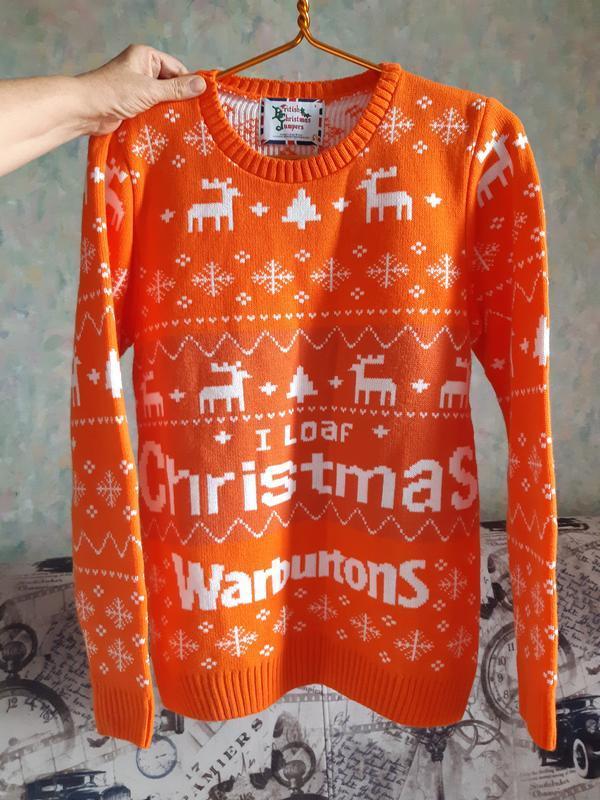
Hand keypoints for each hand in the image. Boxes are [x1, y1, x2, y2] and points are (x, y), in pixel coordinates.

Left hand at [75, 44, 206, 135]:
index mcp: (146, 57)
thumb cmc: (114, 93)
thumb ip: (176, 89)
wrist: (85, 110)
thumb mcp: (150, 90)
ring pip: (162, 99)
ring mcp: (137, 87)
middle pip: (171, 84)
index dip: (189, 84)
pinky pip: (153, 109)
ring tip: (186, 124)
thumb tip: (202, 85)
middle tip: (196, 116)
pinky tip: (171, 128)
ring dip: (170, 111)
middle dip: (180, 99)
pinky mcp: (133, 104)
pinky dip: (160, 117)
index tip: (203, 101)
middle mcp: (142, 69)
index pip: (177, 69)